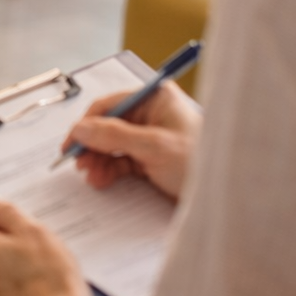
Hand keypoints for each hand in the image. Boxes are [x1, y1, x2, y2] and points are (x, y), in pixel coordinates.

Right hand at [65, 81, 200, 199]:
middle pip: (107, 125)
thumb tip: (80, 128)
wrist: (225, 196)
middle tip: (79, 165)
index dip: (87, 124)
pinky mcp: (150, 159)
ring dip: (98, 160)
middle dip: (92, 146)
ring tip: (92, 178)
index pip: (109, 105)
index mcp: (154, 99)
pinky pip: (121, 161)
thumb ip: (115, 135)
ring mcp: (150, 138)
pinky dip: (109, 170)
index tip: (71, 144)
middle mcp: (150, 115)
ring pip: (112, 145)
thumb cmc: (199, 162)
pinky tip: (101, 180)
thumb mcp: (155, 147)